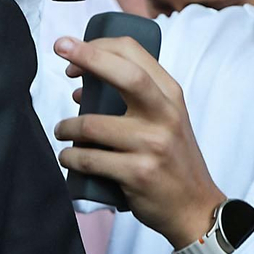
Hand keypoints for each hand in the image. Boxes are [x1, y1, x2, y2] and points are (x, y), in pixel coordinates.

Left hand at [51, 38, 222, 247]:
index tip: (71, 50)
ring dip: (65, 128)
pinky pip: (88, 159)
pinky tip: (68, 158)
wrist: (195, 208)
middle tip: (59, 48)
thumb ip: (132, 99)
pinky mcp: (138, 172)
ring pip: (90, 125)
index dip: (98, 46)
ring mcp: (153, 144)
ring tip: (63, 133)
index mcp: (170, 95)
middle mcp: (165, 115)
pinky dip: (69, 158)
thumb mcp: (163, 119)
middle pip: (125, 75)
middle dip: (87, 56)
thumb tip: (81, 86)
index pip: (134, 53)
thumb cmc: (170, 159)